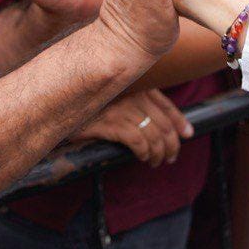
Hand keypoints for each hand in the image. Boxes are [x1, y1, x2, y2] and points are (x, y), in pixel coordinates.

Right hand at [74, 89, 192, 166]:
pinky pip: (138, 142)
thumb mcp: (115, 97)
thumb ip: (135, 104)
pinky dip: (144, 153)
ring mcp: (123, 108)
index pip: (167, 106)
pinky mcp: (112, 123)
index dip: (180, 122)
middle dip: (171, 144)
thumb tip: (160, 126)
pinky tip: (143, 158)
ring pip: (154, 136)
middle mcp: (134, 95)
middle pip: (164, 124)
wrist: (61, 104)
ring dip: (159, 153)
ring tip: (156, 162)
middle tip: (171, 157)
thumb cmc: (89, 105)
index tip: (187, 134)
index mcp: (138, 86)